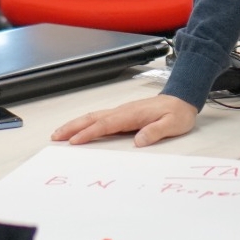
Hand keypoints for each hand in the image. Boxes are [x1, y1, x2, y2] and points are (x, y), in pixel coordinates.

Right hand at [51, 94, 197, 146]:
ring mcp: (122, 111)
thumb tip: (139, 141)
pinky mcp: (123, 114)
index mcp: (133, 114)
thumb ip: (156, 131)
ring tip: (60, 133)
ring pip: (94, 116)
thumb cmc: (178, 113)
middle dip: (73, 127)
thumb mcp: (173, 124)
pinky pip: (100, 118)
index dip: (89, 133)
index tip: (75, 141)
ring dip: (76, 124)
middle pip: (93, 118)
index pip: (106, 124)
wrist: (183, 98)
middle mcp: (124, 111)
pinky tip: (80, 129)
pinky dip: (86, 123)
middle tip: (56, 136)